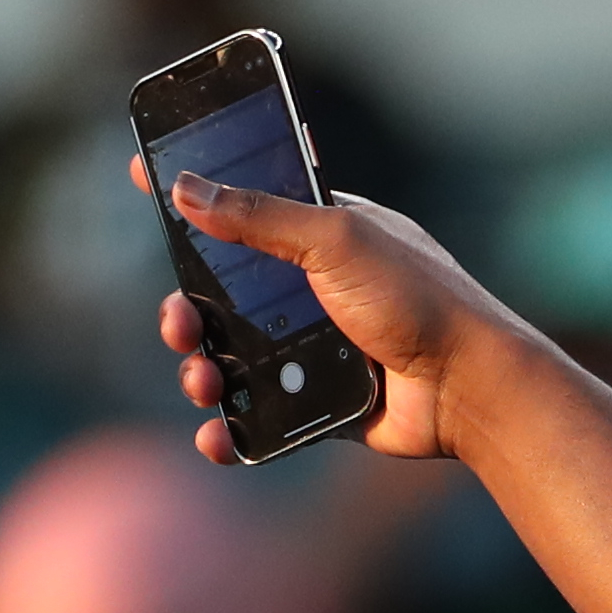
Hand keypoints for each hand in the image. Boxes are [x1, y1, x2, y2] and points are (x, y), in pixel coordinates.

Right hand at [139, 161, 496, 464]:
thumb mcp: (335, 240)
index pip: (243, 205)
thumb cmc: (416, 298)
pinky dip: (231, 429)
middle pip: (221, 294)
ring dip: (201, 371)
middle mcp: (312, 287)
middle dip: (185, 310)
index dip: (194, 195)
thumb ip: (259, 216)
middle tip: (179, 322)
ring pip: (232, 357)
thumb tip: (187, 186)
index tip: (142, 176)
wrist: (469, 387)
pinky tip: (216, 436)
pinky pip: (261, 415)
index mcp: (319, 234)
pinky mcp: (320, 402)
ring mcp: (314, 347)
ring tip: (202, 381)